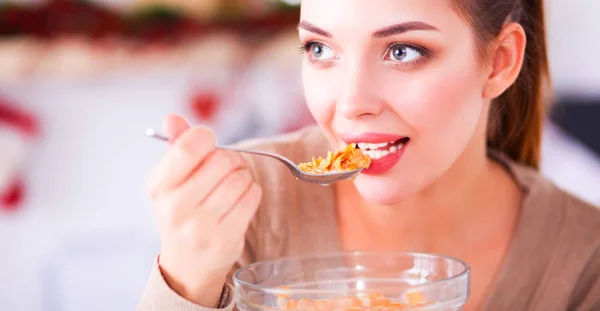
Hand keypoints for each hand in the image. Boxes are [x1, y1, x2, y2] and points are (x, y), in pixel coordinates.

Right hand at [146, 114, 262, 305]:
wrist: (188, 264)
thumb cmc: (183, 212)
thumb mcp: (171, 181)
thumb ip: (176, 147)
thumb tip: (172, 118)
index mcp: (158, 187)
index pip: (186, 148)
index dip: (205, 137)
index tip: (209, 142)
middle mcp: (175, 208)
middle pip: (221, 160)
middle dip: (231, 158)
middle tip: (228, 166)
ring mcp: (200, 226)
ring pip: (239, 178)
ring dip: (243, 175)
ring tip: (233, 184)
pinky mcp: (226, 238)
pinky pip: (252, 197)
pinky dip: (252, 192)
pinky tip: (241, 199)